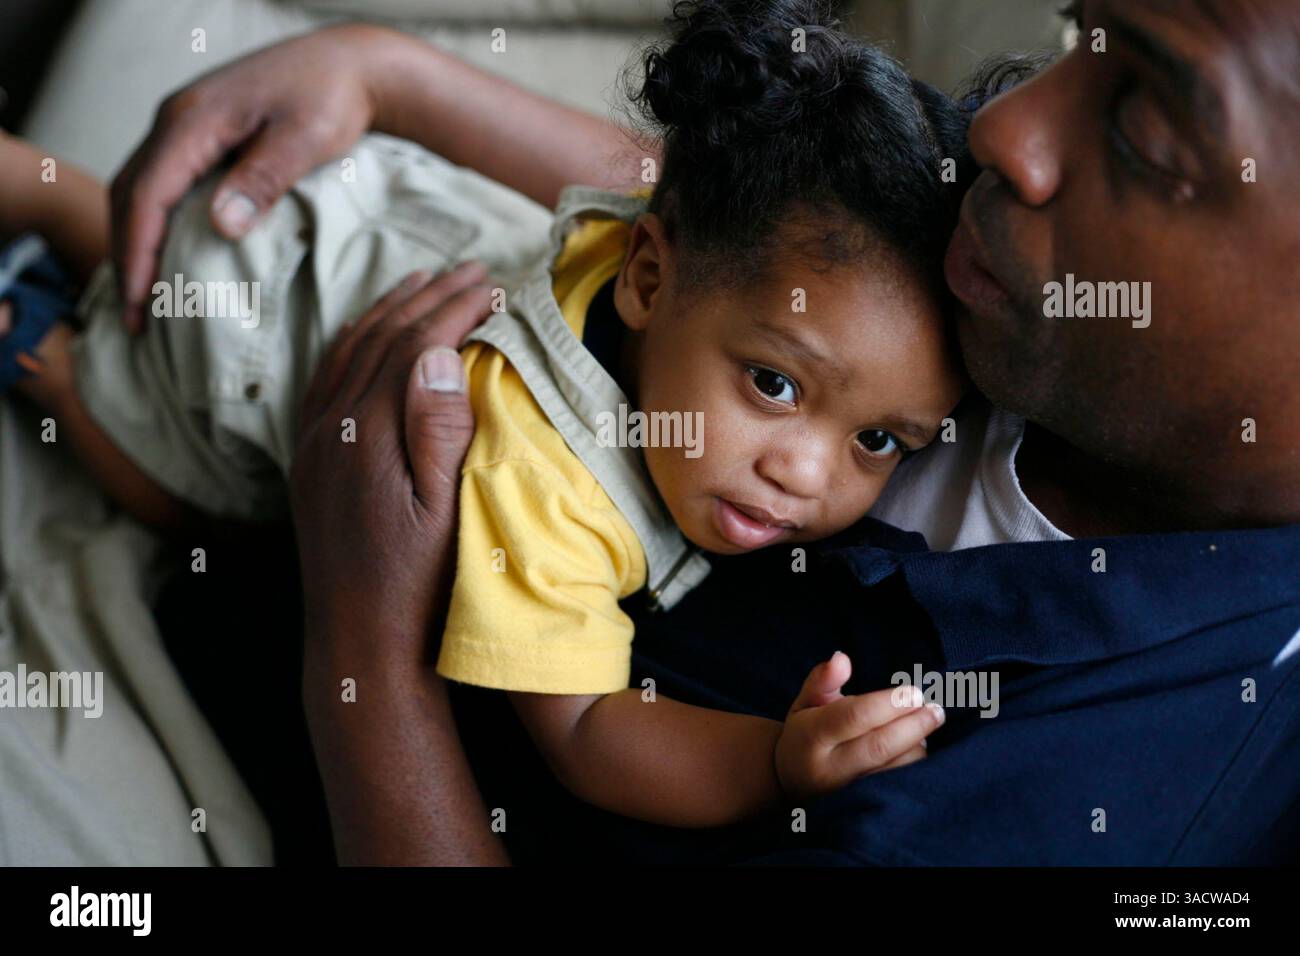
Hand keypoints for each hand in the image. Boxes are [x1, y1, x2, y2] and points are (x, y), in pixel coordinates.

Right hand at [110, 23, 393, 333]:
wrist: (349, 64)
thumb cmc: (332, 98)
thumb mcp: (305, 138)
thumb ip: (264, 179)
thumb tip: (221, 227)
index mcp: (193, 121)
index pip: (147, 196)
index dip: (138, 254)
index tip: (139, 305)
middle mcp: (176, 119)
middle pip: (130, 194)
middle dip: (127, 257)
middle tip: (134, 319)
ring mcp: (185, 124)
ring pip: (139, 189)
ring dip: (135, 242)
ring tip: (143, 298)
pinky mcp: (200, 134)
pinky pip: (160, 182)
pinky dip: (153, 223)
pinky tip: (165, 256)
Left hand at [290, 262, 510, 865]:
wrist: (359, 643)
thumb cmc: (417, 585)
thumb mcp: (444, 514)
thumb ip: (437, 431)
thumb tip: (437, 355)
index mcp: (366, 436)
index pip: (411, 347)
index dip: (453, 309)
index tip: (490, 285)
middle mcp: (330, 430)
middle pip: (378, 338)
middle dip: (426, 296)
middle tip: (470, 269)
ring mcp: (313, 445)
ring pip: (347, 352)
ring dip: (387, 310)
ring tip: (422, 283)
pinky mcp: (308, 462)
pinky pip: (324, 380)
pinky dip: (352, 343)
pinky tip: (370, 337)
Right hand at [775, 652, 943, 799]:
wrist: (791, 781)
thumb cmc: (805, 732)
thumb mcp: (806, 701)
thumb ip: (824, 679)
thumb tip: (842, 658)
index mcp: (811, 736)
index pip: (854, 716)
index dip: (888, 703)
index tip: (914, 692)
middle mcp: (829, 767)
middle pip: (880, 746)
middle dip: (914, 725)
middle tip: (936, 709)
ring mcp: (847, 792)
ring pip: (894, 770)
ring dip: (918, 745)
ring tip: (928, 723)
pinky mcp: (863, 805)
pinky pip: (898, 786)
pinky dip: (915, 765)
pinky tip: (918, 746)